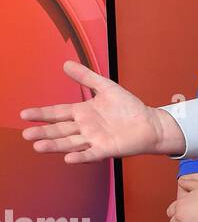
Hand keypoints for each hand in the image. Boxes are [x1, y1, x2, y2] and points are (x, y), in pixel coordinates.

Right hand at [21, 60, 183, 161]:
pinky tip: (68, 158)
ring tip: (38, 147)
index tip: (24, 115)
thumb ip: (86, 77)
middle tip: (26, 135)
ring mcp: (95, 139)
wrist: (150, 123)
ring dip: (54, 145)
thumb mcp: (105, 87)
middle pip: (59, 130)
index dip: (41, 114)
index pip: (57, 113)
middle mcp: (85, 128)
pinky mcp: (107, 149)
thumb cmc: (128, 107)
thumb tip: (65, 63)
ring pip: (70, 143)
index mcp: (82, 113)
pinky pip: (91, 154)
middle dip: (43, 132)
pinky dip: (80, 156)